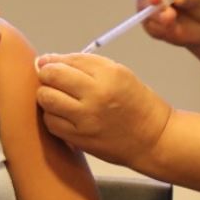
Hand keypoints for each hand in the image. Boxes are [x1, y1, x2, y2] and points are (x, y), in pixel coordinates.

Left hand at [34, 53, 172, 169]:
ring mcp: (86, 119)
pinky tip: (63, 114)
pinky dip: (52, 116)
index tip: (50, 63)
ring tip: (58, 97)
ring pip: (46, 100)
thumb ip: (85, 64)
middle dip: (46, 75)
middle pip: (52, 77)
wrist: (153, 139)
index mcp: (109, 75)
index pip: (68, 60)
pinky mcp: (79, 138)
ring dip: (46, 95)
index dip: (53, 61)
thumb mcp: (119, 74)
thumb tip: (47, 60)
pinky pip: (51, 123)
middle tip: (51, 79)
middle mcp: (96, 96)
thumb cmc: (136, 104)